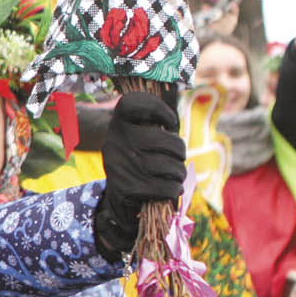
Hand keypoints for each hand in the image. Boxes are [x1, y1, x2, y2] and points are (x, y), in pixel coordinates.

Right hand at [95, 93, 184, 260]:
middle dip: (180, 150)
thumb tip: (174, 128)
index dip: (159, 109)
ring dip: (179, 173)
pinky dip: (174, 189)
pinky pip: (163, 187)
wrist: (119, 193)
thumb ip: (155, 125)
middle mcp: (115, 140)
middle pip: (165, 140)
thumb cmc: (139, 158)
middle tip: (179, 156)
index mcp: (118, 122)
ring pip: (168, 166)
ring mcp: (118, 164)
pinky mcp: (124, 187)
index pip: (132, 103)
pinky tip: (173, 188)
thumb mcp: (141, 136)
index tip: (171, 123)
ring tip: (177, 174)